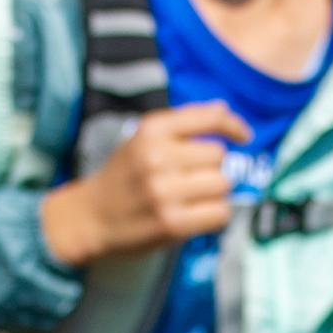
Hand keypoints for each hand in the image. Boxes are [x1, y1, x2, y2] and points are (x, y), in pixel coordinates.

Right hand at [37, 101, 250, 265]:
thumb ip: (181, 125)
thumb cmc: (122, 177)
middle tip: (192, 179)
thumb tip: (223, 109)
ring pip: (222, 184)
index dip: (232, 125)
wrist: (89, 218)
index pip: (208, 118)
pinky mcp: (172, 223)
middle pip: (219, 155)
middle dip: (212, 167)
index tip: (244, 135)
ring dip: (215, 193)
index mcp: (151, 131)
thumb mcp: (142, 140)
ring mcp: (165, 191)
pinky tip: (197, 215)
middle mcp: (157, 157)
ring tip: (193, 198)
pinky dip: (215, 214)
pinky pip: (220, 212)